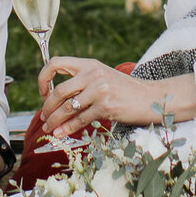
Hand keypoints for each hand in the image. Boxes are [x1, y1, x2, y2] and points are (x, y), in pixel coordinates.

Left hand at [37, 57, 189, 137]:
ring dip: (54, 120)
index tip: (43, 93)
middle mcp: (93, 74)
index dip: (44, 78)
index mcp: (90, 65)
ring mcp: (100, 90)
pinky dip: (68, 128)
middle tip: (44, 117)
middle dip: (47, 107)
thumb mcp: (103, 79)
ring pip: (67, 107)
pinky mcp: (106, 106)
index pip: (56, 63)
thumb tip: (56, 99)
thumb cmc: (126, 91)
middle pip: (59, 91)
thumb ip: (83, 83)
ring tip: (49, 128)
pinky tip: (61, 133)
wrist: (152, 98)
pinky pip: (80, 119)